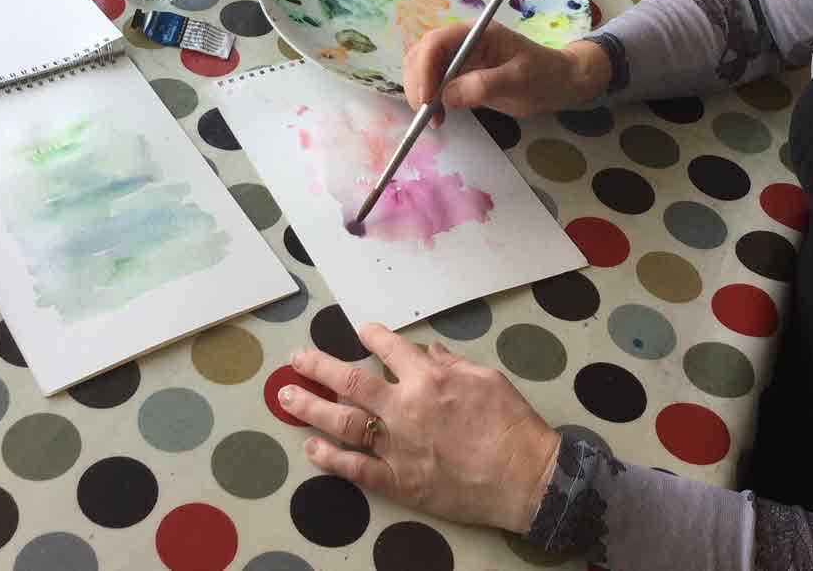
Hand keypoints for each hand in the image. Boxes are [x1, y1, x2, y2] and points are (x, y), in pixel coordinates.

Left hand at [281, 324, 559, 534]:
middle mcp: (405, 407)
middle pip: (350, 381)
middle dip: (318, 367)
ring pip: (343, 422)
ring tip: (286, 398)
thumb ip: (452, 364)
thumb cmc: (512, 424)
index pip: (390, 348)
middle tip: (296, 360)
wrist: (526, 477)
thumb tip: (429, 352)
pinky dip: (331, 458)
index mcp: (428, 377)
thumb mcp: (488, 378)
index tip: (362, 332)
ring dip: (311, 408)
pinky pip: (357, 469)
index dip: (372, 336)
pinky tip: (311, 448)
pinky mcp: (400, 481)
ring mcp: (398, 446)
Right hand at [403, 28, 610, 123]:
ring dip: (420, 93)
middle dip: (418, 83)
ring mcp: (459, 58)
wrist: (558, 83)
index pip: (437, 42)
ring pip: (422, 69)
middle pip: (422, 54)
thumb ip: (484, 85)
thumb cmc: (543, 76)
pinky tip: (440, 116)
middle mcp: (462, 42)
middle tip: (427, 115)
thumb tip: (446, 96)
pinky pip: (433, 84)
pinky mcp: (459, 75)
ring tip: (435, 119)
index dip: (425, 68)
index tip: (427, 100)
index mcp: (476, 33)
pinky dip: (429, 100)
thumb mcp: (518, 80)